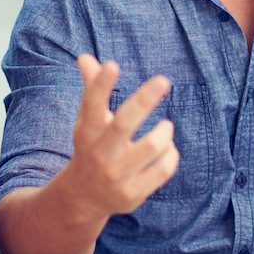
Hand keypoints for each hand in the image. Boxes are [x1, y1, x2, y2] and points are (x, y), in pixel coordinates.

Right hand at [58, 55, 179, 220]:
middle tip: (163, 80)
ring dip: (164, 131)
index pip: (91, 106)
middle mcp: (99, 154)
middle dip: (144, 100)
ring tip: (166, 127)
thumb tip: (84, 57)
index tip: (113, 65)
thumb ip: (91, 89)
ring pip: (151, 147)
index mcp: (86, 133)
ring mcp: (115, 176)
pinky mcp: (132, 194)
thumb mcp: (88, 122)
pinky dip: (170, 155)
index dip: (100, 85)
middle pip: (123, 124)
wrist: (83, 197)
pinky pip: (162, 170)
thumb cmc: (92, 147)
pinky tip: (167, 149)